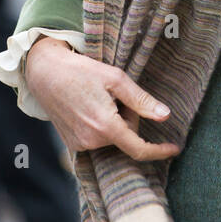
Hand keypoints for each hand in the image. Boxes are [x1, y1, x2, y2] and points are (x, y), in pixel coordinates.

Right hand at [24, 37, 182, 161]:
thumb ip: (141, 100)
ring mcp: (79, 145)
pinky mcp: (72, 145)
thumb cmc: (82, 71)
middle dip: (128, 118)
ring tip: (97, 99)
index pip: (138, 148)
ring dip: (113, 122)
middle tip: (114, 96)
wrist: (45, 73)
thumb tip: (165, 116)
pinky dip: (101, 126)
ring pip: (113, 137)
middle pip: (126, 135)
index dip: (159, 150)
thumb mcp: (116, 79)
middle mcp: (91, 140)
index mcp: (105, 126)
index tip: (175, 148)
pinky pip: (98, 138)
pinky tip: (88, 107)